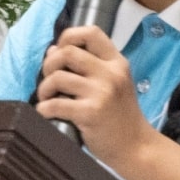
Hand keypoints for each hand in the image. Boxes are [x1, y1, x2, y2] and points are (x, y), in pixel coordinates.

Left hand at [34, 26, 156, 171]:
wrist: (136, 147)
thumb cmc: (119, 116)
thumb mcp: (112, 84)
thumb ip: (87, 65)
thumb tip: (52, 49)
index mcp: (116, 62)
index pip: (91, 32)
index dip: (68, 37)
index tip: (59, 51)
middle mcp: (111, 73)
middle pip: (67, 52)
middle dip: (49, 64)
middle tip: (49, 81)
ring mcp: (102, 92)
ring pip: (57, 77)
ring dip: (43, 89)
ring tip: (47, 99)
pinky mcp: (90, 113)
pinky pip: (54, 104)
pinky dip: (43, 109)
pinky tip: (47, 113)